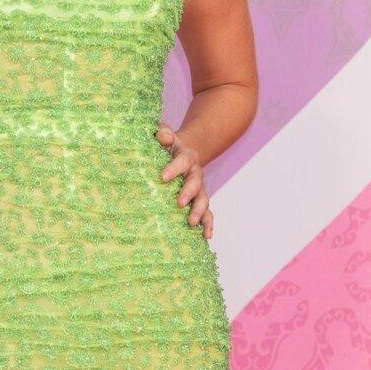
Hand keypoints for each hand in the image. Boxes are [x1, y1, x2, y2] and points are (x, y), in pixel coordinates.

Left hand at [154, 121, 213, 239]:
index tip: (162, 177)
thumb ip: (162, 133)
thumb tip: (163, 137)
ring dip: (199, 211)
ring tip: (191, 223)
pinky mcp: (199, 201)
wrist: (181, 151)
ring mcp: (199, 188)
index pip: (182, 161)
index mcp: (185, 156)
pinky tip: (205, 236)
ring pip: (203, 200)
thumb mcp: (163, 134)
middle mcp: (195, 173)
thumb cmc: (166, 144)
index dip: (174, 168)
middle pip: (196, 183)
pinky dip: (208, 224)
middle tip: (179, 203)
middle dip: (188, 193)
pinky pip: (207, 213)